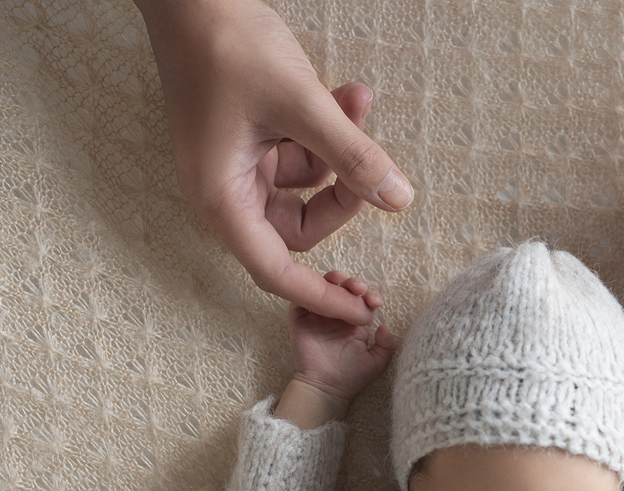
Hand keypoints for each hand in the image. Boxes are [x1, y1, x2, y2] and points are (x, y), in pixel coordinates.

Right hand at [137, 0, 413, 323]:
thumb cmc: (228, 46)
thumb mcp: (304, 105)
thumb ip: (354, 157)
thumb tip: (400, 201)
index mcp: (223, 199)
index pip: (277, 271)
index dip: (321, 296)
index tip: (363, 311)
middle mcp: (226, 190)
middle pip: (300, 226)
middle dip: (344, 193)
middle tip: (373, 158)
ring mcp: (236, 163)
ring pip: (306, 186)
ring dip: (339, 151)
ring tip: (358, 100)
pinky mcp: (248, 138)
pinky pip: (299, 153)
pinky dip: (325, 130)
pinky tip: (347, 92)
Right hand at [288, 272, 396, 408]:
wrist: (325, 389)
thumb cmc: (352, 378)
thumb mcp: (377, 363)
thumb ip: (387, 345)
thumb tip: (385, 325)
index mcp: (356, 323)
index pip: (364, 300)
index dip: (370, 295)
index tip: (374, 300)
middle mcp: (338, 316)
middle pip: (345, 290)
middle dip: (353, 283)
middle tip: (358, 288)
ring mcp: (319, 316)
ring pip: (325, 288)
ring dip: (333, 279)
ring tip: (341, 280)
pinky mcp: (301, 319)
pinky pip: (302, 298)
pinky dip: (309, 287)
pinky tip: (320, 287)